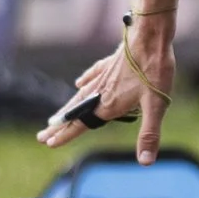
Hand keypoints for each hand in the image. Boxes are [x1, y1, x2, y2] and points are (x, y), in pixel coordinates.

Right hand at [38, 11, 175, 162]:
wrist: (151, 35)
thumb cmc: (155, 69)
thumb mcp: (156, 105)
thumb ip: (149, 134)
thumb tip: (145, 162)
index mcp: (109, 104)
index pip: (81, 124)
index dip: (66, 135)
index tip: (49, 143)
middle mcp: (101, 91)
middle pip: (75, 112)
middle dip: (59, 126)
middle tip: (42, 136)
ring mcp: (104, 75)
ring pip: (81, 94)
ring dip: (67, 107)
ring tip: (56, 116)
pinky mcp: (111, 63)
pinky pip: (92, 75)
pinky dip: (84, 81)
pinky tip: (79, 82)